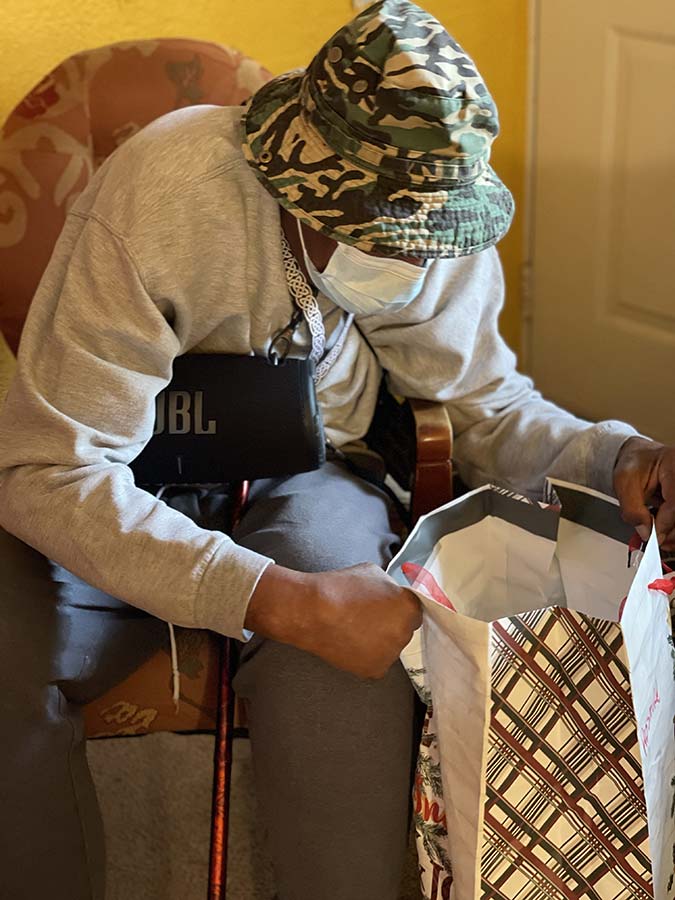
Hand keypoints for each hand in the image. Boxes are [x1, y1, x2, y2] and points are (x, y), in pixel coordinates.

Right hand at [245, 562, 421, 678]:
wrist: (313, 611)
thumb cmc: (341, 587)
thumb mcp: (374, 573)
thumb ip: (391, 587)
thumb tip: (392, 594)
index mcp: (409, 608)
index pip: (413, 611)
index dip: (398, 608)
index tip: (385, 607)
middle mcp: (404, 634)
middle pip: (402, 630)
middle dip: (389, 624)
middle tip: (366, 617)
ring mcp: (390, 655)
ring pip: (388, 647)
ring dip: (378, 641)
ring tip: (354, 629)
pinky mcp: (373, 670)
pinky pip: (375, 662)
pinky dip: (365, 655)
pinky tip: (349, 641)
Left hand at [613, 436, 674, 548]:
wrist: (638, 458)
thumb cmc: (634, 464)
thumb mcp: (624, 483)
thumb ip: (632, 509)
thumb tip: (645, 532)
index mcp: (673, 465)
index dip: (665, 523)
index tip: (654, 537)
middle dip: (671, 530)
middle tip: (657, 541)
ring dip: (672, 531)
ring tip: (658, 536)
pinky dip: (672, 527)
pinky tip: (664, 531)